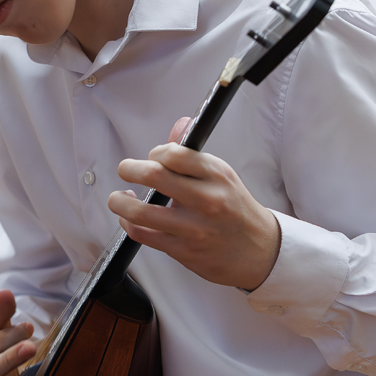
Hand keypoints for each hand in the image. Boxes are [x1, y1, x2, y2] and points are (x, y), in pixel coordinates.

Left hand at [107, 117, 280, 290]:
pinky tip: (129, 217)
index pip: (174, 153)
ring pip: (141, 211)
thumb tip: (180, 123)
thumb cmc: (234, 208)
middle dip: (129, 169)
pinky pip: (143, 235)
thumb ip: (193, 153)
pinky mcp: (183, 251)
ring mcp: (194, 228)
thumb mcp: (221, 175)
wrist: (258, 249)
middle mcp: (206, 200)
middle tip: (125, 169)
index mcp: (216, 175)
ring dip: (120, 201)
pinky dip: (128, 223)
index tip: (152, 157)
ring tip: (117, 197)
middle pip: (153, 176)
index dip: (155, 153)